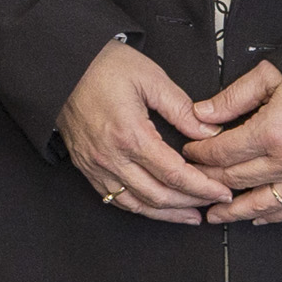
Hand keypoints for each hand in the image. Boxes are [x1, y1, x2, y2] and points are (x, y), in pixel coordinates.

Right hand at [56, 40, 231, 222]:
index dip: (202, 187)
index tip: (220, 190)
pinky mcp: (86, 166)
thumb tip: (208, 131)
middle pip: (158, 196)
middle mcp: (111, 156)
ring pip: (136, 204)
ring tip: (189, 214)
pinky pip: (114, 198)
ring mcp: (95, 165)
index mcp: (130, 135)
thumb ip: (182, 108)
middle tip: (212, 203)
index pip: (175, 175)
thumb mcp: (150, 78)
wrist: (61, 66)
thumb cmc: (101, 66)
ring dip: (166, 214)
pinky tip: (154, 206)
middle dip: (190, 204)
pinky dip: (139, 207)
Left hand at [180, 61, 281, 225]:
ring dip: (234, 211)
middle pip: (235, 179)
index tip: (190, 153)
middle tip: (192, 182)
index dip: (200, 154)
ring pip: (261, 203)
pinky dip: (273, 217)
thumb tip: (201, 113)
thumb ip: (234, 97)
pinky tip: (258, 218)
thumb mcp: (274, 76)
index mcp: (273, 132)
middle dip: (208, 181)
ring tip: (215, 214)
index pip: (222, 152)